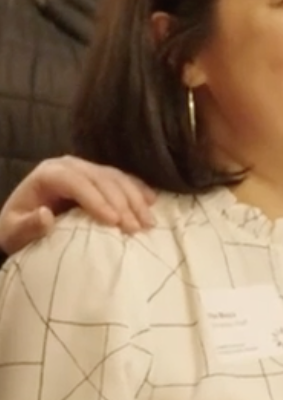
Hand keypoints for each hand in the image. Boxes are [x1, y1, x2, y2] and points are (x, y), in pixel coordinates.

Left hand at [0, 156, 154, 255]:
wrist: (25, 222)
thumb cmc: (19, 230)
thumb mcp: (13, 233)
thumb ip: (27, 227)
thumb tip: (46, 215)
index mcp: (47, 175)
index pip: (75, 181)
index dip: (96, 199)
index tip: (113, 222)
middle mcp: (68, 166)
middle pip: (101, 178)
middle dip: (122, 203)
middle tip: (136, 229)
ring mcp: (86, 170)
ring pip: (116, 177)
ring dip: (136, 200)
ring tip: (148, 224)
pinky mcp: (100, 178)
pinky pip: (124, 179)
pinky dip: (139, 190)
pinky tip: (152, 203)